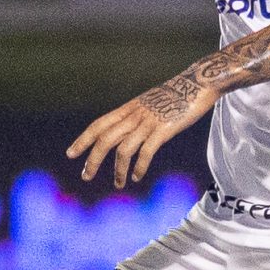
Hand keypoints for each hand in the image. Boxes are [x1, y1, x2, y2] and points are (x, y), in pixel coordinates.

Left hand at [67, 73, 213, 189]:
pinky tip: (137, 177)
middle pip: (105, 139)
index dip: (83, 139)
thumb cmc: (175, 96)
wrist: (198, 84)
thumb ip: (135, 118)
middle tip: (85, 176)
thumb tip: (125, 135)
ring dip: (117, 170)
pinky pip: (146, 152)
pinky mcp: (163, 130)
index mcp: (128, 109)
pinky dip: (139, 167)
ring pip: (123, 149)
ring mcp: (148, 123)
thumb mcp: (148, 104)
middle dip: (93, 159)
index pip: (99, 125)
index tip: (70, 154)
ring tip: (118, 185)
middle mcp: (134, 115)